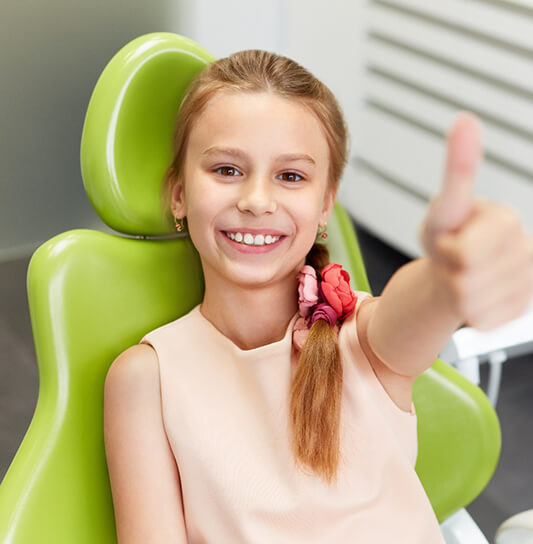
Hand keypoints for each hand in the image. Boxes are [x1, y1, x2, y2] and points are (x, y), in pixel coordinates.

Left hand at [419, 111, 532, 330]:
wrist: (449, 271)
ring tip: (462, 275)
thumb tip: (464, 119)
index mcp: (508, 221)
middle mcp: (526, 250)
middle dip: (449, 272)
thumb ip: (458, 167)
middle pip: (469, 281)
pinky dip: (468, 312)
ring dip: (457, 294)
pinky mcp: (521, 308)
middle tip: (453, 259)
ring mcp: (527, 282)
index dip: (448, 251)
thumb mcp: (444, 206)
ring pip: (474, 305)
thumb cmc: (446, 236)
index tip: (452, 239)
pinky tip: (473, 295)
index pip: (468, 253)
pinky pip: (483, 321)